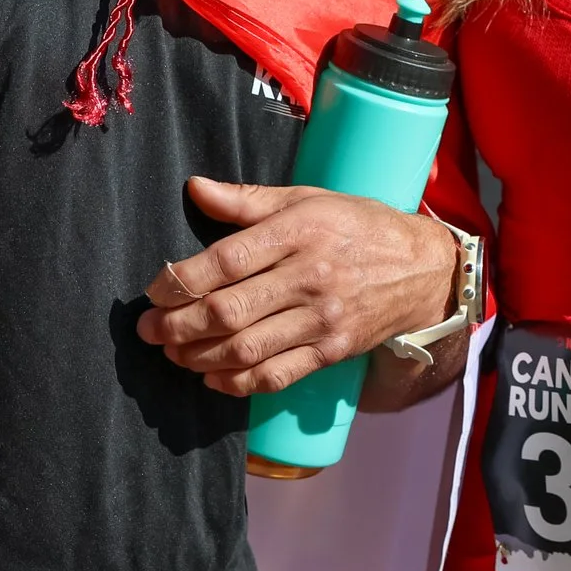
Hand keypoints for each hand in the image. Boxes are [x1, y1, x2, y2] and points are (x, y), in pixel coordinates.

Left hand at [137, 177, 458, 394]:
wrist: (421, 269)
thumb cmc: (356, 226)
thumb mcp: (307, 199)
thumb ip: (247, 200)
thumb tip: (195, 188)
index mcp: (299, 231)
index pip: (226, 260)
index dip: (181, 280)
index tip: (154, 291)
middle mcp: (310, 276)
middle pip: (230, 310)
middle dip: (179, 325)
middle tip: (150, 330)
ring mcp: (323, 319)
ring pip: (247, 348)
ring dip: (199, 356)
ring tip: (174, 352)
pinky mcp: (332, 351)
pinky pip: (276, 375)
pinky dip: (237, 383)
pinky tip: (212, 376)